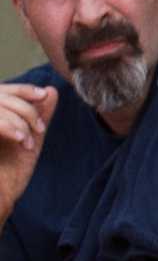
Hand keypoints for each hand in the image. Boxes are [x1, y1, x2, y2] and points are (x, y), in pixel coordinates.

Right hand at [0, 79, 52, 221]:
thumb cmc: (12, 172)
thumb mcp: (30, 139)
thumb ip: (38, 115)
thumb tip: (51, 91)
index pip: (1, 91)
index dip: (21, 89)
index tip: (43, 94)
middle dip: (24, 107)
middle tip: (40, 128)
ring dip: (18, 120)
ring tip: (28, 141)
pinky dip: (8, 126)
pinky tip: (21, 140)